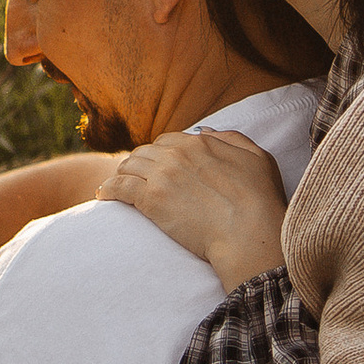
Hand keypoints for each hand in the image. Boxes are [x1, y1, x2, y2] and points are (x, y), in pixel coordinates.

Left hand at [104, 129, 288, 293]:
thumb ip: (231, 138)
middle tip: (132, 175)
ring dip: (122, 173)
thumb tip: (205, 130)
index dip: (160, 153)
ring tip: (115, 184)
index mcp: (200, 143)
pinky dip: (108, 189)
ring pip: (129, 166)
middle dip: (138, 162)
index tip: (156, 165)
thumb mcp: (258, 157)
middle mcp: (177, 154)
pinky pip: (120, 188)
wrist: (249, 233)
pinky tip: (102, 195)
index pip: (168, 141)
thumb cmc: (260, 200)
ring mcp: (162, 176)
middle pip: (145, 152)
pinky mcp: (151, 200)